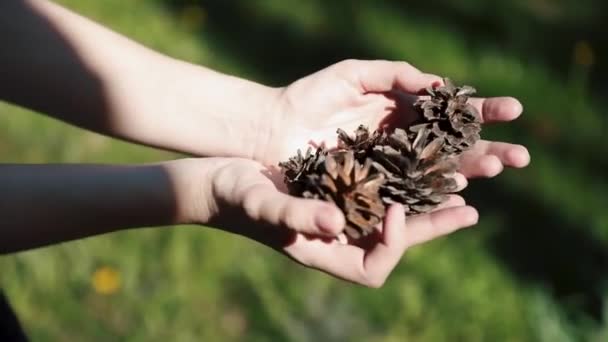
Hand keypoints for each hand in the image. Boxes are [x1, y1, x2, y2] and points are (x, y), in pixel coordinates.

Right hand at [192, 158, 477, 286]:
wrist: (222, 180)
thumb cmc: (236, 197)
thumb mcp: (264, 204)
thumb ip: (296, 216)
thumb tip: (334, 222)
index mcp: (323, 251)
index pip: (373, 267)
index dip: (393, 245)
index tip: (396, 211)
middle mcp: (338, 238)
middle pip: (394, 242)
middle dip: (432, 226)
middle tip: (468, 210)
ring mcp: (341, 216)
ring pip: (392, 215)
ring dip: (426, 202)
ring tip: (462, 187)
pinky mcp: (339, 191)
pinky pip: (380, 191)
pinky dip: (403, 180)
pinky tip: (421, 161)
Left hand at [261, 59, 529, 177]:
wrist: (273, 128)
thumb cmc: (309, 96)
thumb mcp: (354, 74)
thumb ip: (395, 74)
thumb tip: (438, 83)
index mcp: (401, 111)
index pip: (450, 112)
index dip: (482, 111)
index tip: (514, 110)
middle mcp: (401, 141)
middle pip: (452, 146)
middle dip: (487, 148)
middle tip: (522, 156)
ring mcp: (387, 166)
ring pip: (436, 170)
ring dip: (470, 169)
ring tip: (498, 166)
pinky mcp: (370, 187)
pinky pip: (407, 190)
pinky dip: (433, 189)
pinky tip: (460, 188)